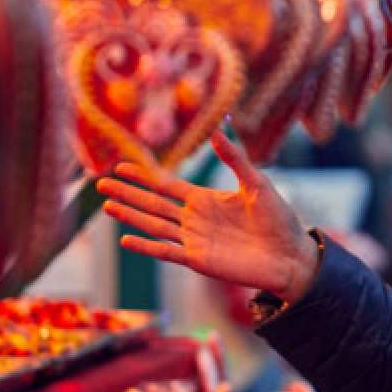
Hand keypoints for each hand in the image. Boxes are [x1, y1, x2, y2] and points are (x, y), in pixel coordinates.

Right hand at [97, 130, 319, 301]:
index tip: (121, 164)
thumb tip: (217, 130)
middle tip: (100, 183)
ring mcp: (194, 240)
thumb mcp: (257, 183)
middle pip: (153, 204)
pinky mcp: (199, 260)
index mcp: (205, 200)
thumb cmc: (279, 220)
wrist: (291, 256)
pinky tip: (126, 239)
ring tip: (107, 205)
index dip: (144, 175)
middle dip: (128, 193)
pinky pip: (167, 252)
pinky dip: (146, 246)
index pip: (166, 185)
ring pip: (154, 225)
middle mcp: (194, 219)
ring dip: (131, 216)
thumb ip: (235, 159)